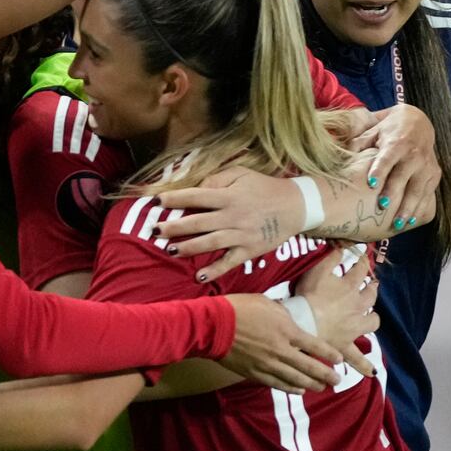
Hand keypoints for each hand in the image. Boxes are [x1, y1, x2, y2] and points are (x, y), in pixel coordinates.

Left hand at [154, 168, 295, 279]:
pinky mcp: (249, 250)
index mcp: (229, 195)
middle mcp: (233, 215)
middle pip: (198, 222)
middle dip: (174, 227)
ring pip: (210, 243)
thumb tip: (196, 189)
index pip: (196, 196)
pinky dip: (214, 270)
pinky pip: (229, 262)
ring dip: (189, 247)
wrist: (296, 206)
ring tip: (170, 250)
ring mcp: (241, 235)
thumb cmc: (263, 187)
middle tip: (154, 231)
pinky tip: (198, 276)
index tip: (155, 201)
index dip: (174, 199)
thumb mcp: (241, 174)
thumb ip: (217, 180)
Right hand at [220, 293, 344, 394]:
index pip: (316, 346)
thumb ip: (283, 314)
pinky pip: (277, 384)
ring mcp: (268, 364)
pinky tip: (299, 390)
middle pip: (310, 367)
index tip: (339, 360)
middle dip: (326, 375)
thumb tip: (290, 321)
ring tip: (322, 388)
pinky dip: (290, 388)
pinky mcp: (255, 373)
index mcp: (287, 331)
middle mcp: (282, 351)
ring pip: (295, 379)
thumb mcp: (266, 303)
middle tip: (337, 380)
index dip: (329, 354)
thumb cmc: (239, 309)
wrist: (214, 325)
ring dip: (311, 385)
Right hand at [295, 245, 379, 374]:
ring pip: (372, 322)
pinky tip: (370, 372)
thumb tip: (342, 246)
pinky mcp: (346, 344)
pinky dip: (363, 364)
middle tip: (371, 286)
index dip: (362, 262)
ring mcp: (354, 327)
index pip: (360, 270)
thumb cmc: (307, 297)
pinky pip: (357, 357)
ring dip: (372, 318)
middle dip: (372, 289)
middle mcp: (357, 306)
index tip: (363, 258)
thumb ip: (330, 257)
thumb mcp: (317, 271)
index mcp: (349, 287)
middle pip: (370, 295)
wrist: (303, 323)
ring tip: (370, 318)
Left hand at [348, 104, 438, 230]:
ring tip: (397, 224)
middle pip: (403, 177)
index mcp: (397, 143)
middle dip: (394, 193)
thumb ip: (357, 144)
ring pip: (418, 189)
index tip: (371, 184)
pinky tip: (410, 221)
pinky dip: (419, 209)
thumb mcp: (372, 132)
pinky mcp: (434, 174)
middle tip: (382, 208)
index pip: (387, 158)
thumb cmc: (387, 131)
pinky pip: (427, 194)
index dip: (380, 170)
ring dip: (408, 207)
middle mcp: (414, 154)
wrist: (418, 123)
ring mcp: (426, 165)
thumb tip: (341, 157)